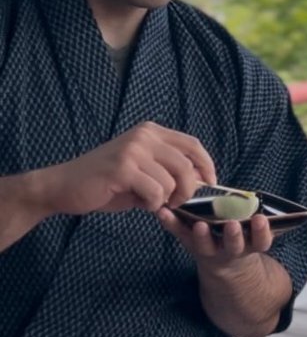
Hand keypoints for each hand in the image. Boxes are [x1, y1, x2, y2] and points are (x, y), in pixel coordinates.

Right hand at [28, 122, 216, 219]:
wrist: (64, 186)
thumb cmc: (107, 183)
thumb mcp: (142, 171)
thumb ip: (168, 172)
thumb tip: (201, 184)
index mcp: (151, 132)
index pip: (192, 144)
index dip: (207, 165)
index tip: (211, 184)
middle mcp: (145, 136)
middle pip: (187, 164)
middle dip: (188, 190)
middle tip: (175, 202)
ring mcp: (134, 150)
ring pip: (172, 181)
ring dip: (165, 199)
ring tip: (149, 201)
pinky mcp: (124, 168)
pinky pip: (155, 192)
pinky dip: (151, 204)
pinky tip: (137, 203)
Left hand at [156, 207, 274, 268]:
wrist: (224, 260)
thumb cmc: (243, 233)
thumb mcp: (255, 231)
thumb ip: (259, 218)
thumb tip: (269, 202)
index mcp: (252, 243)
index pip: (261, 240)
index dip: (261, 231)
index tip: (260, 219)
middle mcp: (232, 249)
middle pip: (234, 245)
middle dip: (233, 235)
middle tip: (232, 225)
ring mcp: (210, 248)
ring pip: (206, 245)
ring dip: (202, 235)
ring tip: (199, 224)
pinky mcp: (191, 243)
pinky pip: (181, 234)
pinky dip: (171, 223)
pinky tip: (163, 212)